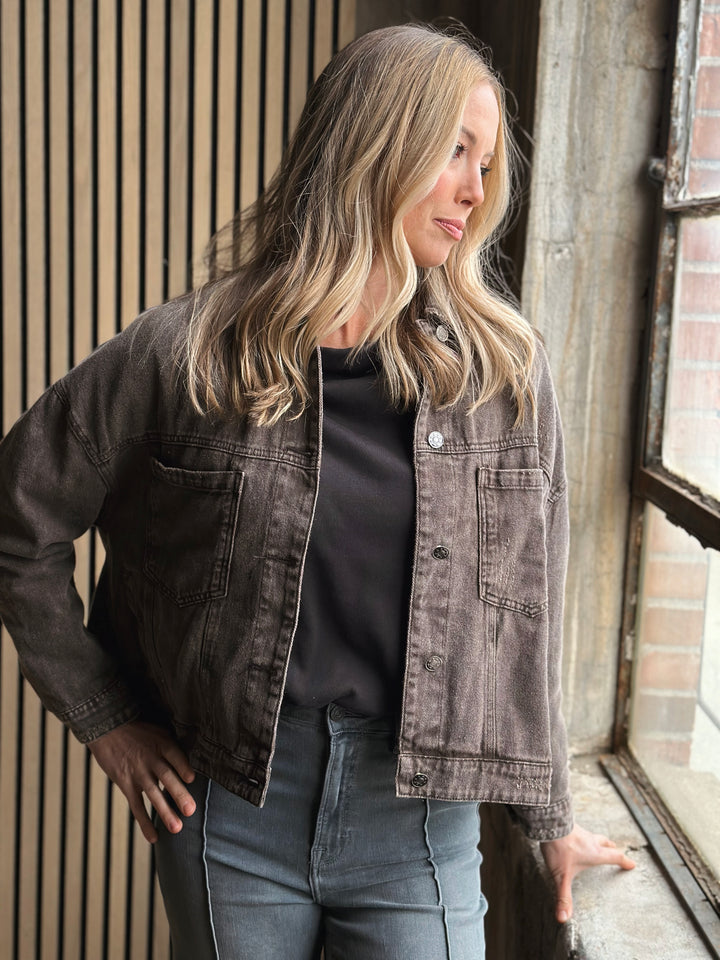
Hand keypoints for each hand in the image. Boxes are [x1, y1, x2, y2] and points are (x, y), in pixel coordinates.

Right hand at [88, 720, 195, 842]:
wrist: (107, 728)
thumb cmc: (139, 730)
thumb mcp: (159, 731)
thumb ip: (175, 745)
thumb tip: (196, 754)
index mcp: (162, 743)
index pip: (175, 755)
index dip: (183, 766)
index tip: (191, 779)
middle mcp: (151, 758)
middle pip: (166, 777)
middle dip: (178, 794)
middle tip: (190, 810)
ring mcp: (138, 772)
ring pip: (153, 794)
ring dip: (164, 812)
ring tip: (177, 828)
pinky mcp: (126, 783)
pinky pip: (136, 805)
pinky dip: (144, 822)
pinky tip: (153, 837)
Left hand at [541, 823, 635, 922]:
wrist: (549, 822)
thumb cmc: (558, 848)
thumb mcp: (562, 877)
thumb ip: (563, 897)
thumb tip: (563, 918)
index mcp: (594, 853)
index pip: (615, 857)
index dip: (624, 861)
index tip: (632, 864)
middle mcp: (590, 841)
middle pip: (605, 844)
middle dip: (612, 848)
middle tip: (616, 850)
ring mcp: (580, 831)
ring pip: (593, 836)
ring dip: (598, 840)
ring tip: (597, 843)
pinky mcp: (570, 825)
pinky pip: (580, 830)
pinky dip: (583, 835)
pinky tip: (575, 837)